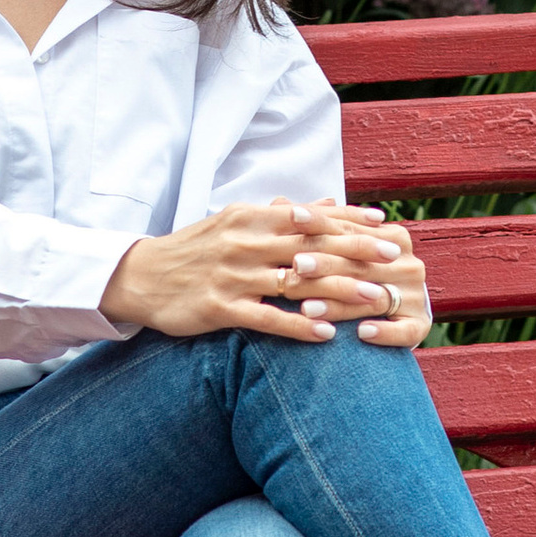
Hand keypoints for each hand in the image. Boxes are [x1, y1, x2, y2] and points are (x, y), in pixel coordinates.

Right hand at [100, 194, 414, 342]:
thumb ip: (283, 215)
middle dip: (357, 251)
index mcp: (250, 216)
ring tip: (375, 298)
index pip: (310, 215)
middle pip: (311, 245)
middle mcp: (243, 241)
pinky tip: (327, 333)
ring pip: (295, 281)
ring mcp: (232, 275)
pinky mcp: (219, 308)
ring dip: (338, 290)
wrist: (140, 276)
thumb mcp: (236, 222)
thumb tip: (326, 203)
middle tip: (395, 260)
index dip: (351, 220)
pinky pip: (266, 318)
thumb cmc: (196, 249)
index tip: (386, 225)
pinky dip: (298, 325)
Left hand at [291, 199, 429, 347]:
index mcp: (393, 238)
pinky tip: (361, 334)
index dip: (321, 222)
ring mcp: (416, 295)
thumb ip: (316, 231)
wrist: (395, 319)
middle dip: (325, 264)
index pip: (352, 230)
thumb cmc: (358, 277)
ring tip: (307, 309)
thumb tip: (279, 201)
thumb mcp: (341, 251)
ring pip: (375, 298)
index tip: (292, 215)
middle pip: (360, 264)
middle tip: (295, 266)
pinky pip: (403, 331)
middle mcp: (408, 264)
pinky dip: (384, 332)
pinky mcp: (420, 325)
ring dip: (340, 304)